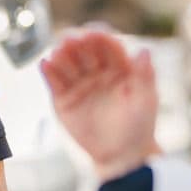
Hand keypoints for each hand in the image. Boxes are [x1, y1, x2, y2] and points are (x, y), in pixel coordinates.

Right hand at [40, 28, 158, 180]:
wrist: (122, 156)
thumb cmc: (138, 127)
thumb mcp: (145, 100)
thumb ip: (145, 76)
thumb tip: (145, 51)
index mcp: (119, 67)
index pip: (108, 45)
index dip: (100, 37)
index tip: (94, 34)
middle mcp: (97, 71)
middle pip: (84, 50)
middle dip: (77, 42)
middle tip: (71, 39)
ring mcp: (79, 84)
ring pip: (67, 62)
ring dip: (61, 54)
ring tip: (57, 52)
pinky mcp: (64, 99)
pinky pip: (54, 81)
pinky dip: (48, 71)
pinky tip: (45, 64)